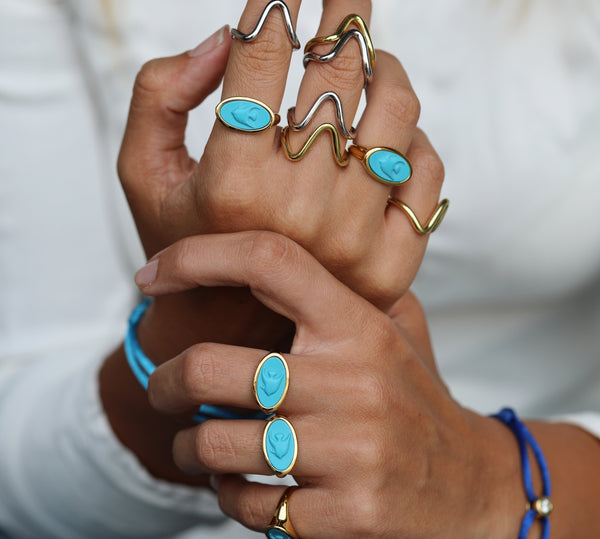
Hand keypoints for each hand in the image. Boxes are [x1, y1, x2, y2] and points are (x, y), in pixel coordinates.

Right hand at [118, 0, 443, 308]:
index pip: (265, 54)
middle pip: (337, 72)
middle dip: (343, 11)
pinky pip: (425, 172)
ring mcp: (352, 242)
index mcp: (231, 186)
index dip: (276, 1)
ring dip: (384, 67)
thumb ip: (159, 93)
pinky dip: (414, 138)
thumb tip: (227, 39)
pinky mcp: (390, 264)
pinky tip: (385, 132)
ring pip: (395, 112)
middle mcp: (297, 212)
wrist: (229, 333)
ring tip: (366, 59)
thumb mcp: (142, 172)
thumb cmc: (186, 244)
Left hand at [136, 230, 526, 538]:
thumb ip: (349, 290)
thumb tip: (270, 260)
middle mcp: (353, 382)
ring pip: (216, 444)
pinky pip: (248, 505)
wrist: (481, 491)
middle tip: (163, 388)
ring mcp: (350, 452)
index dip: (197, 256)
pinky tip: (239, 490)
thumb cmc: (424, 405)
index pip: (268, 261)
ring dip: (189, 449)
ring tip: (195, 448)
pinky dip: (227, 499)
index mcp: (360, 327)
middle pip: (211, 366)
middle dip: (164, 381)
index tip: (151, 276)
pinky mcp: (346, 514)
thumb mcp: (402, 332)